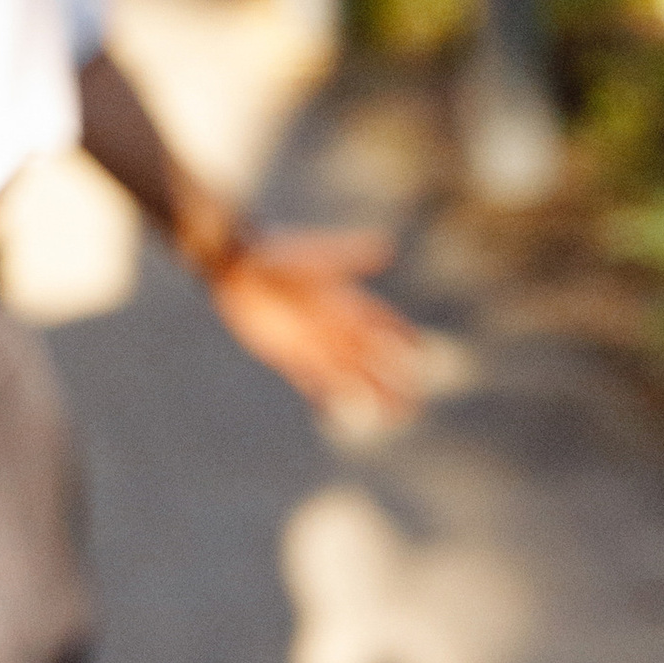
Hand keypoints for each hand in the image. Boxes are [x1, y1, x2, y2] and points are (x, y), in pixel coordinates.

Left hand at [209, 231, 435, 429]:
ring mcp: (314, 343)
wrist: (237, 268)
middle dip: (396, 379)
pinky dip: (330, 398)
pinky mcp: (290, 355)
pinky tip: (344, 414)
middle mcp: (335, 326)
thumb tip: (388, 244)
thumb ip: (348, 256)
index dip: (405, 339)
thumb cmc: (275, 256)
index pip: (385, 324)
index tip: (425, 356)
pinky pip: (315, 382)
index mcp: (346, 302)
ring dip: (372, 395)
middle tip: (417, 403)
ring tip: (395, 418)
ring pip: (351, 376)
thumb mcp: (314, 258)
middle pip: (374, 358)